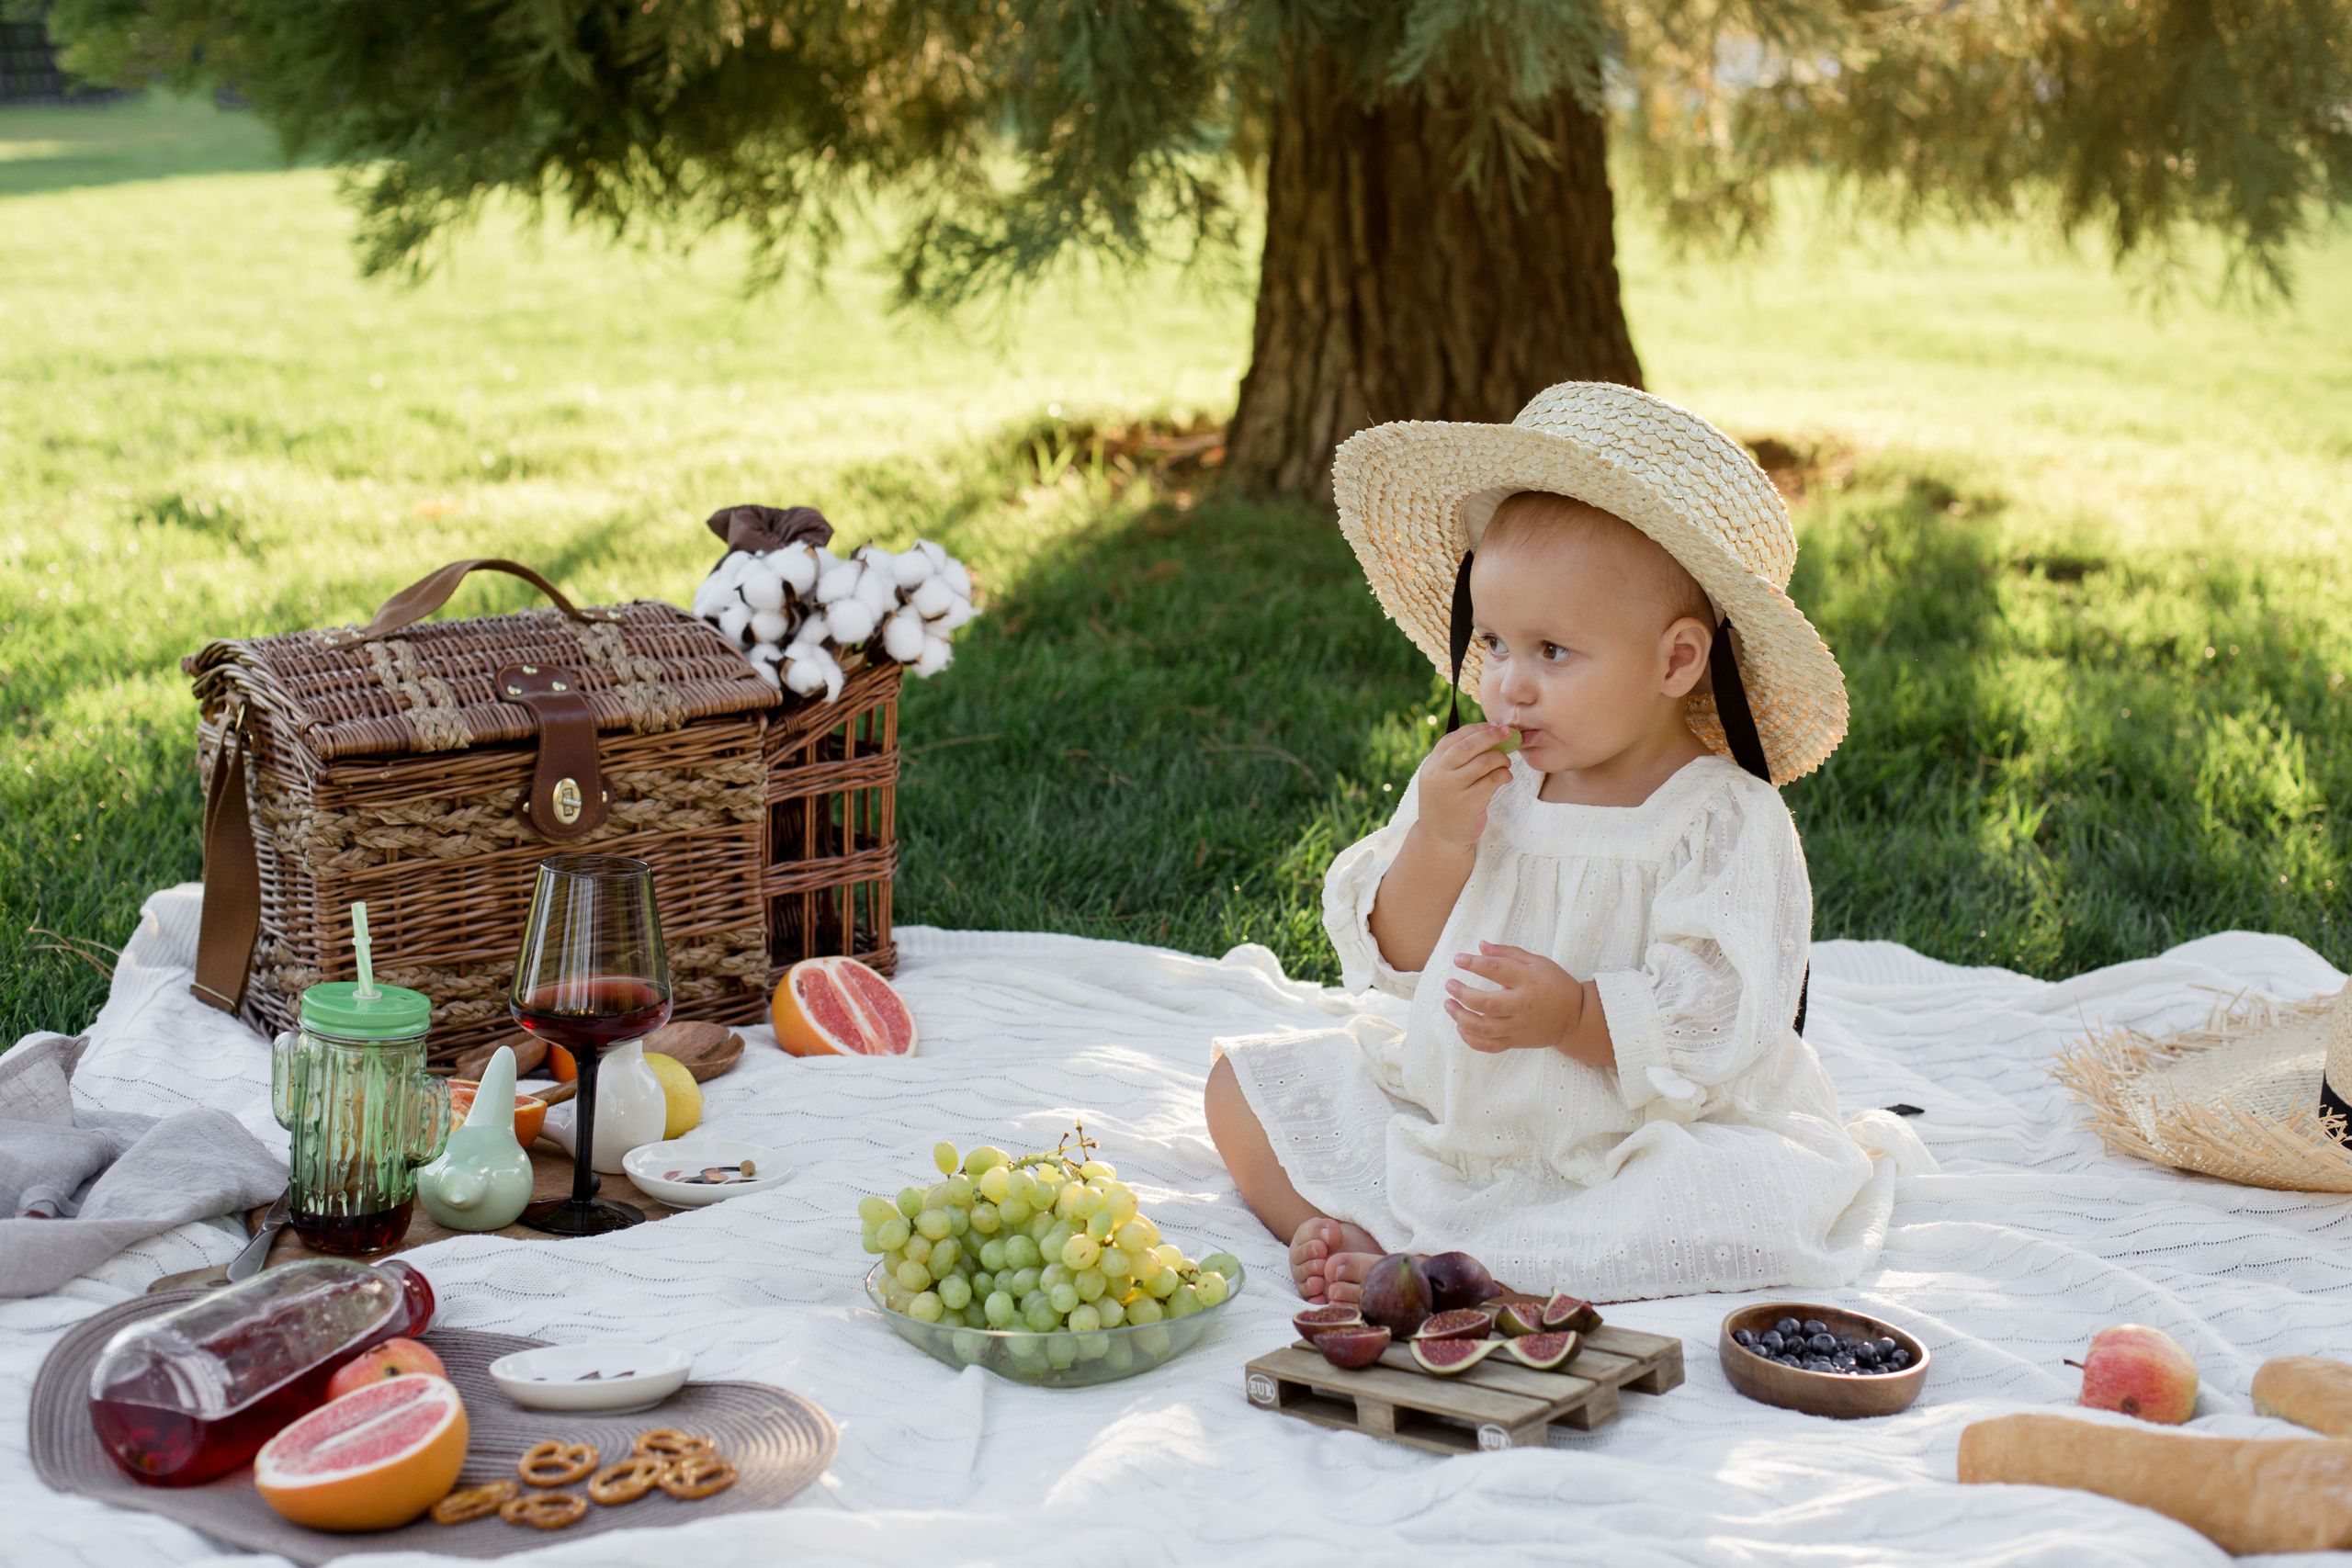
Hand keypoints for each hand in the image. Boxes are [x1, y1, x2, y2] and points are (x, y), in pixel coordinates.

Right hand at [1412, 722, 1516, 849]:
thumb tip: (1489, 733)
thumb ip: (1456, 758)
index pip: (1454, 738)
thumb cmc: (1446, 802)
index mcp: (1432, 764)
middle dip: (1492, 736)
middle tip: (1509, 733)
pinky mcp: (1468, 803)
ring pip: (1483, 762)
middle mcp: (1439, 774)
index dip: (1477, 729)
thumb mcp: (1441, 778)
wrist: (1439, 836)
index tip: (1494, 726)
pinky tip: (1506, 777)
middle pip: (1469, 745)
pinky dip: (1503, 775)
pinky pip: (1492, 781)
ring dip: (1500, 758)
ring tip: (1506, 763)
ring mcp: (1453, 789)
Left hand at [1444, 941, 1585, 1053]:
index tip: (1458, 959)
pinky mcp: (1517, 1042)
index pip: (1495, 969)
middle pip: (1485, 1003)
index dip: (1473, 963)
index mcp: (1527, 980)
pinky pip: (1491, 1046)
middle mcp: (1522, 1005)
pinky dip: (1472, 1040)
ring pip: (1484, 1028)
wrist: (1575, 1018)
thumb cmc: (1555, 985)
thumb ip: (1508, 953)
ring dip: (1461, 1017)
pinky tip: (1460, 1028)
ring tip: (1449, 1006)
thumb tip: (1481, 945)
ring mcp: (1519, 1026)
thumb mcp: (1537, 962)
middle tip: (1450, 985)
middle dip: (1462, 994)